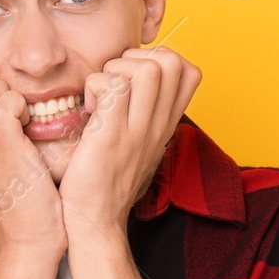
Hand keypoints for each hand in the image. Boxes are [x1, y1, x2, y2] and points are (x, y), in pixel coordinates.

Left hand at [59, 47, 200, 236]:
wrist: (96, 220)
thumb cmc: (108, 180)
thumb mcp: (141, 145)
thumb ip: (146, 115)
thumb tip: (136, 84)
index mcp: (166, 125)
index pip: (190, 71)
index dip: (159, 59)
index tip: (133, 79)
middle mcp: (158, 125)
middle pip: (172, 61)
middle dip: (136, 58)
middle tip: (114, 83)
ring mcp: (137, 131)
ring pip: (147, 69)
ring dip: (115, 69)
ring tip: (101, 95)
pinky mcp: (111, 136)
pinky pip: (112, 87)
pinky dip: (95, 87)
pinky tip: (88, 110)